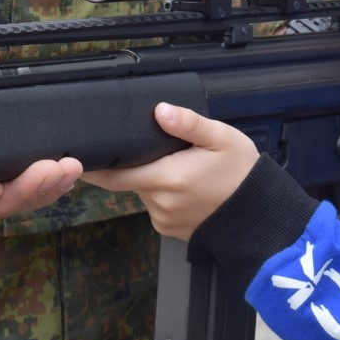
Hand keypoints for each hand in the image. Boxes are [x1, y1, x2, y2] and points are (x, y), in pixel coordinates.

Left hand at [84, 103, 258, 240]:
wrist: (259, 215)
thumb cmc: (241, 175)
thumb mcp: (221, 139)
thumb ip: (188, 124)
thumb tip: (160, 110)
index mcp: (167, 177)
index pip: (114, 175)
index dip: (95, 167)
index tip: (79, 156)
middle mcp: (160, 202)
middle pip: (131, 178)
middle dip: (138, 164)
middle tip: (161, 151)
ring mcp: (163, 218)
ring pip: (145, 191)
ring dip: (153, 179)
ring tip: (181, 168)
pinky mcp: (169, 229)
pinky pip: (156, 206)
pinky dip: (163, 194)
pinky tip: (186, 187)